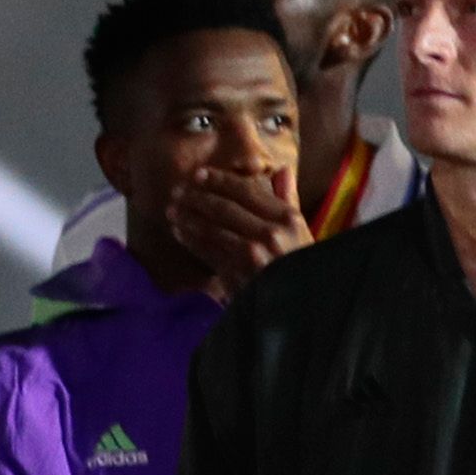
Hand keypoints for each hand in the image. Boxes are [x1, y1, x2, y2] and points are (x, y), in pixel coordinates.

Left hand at [170, 169, 311, 298]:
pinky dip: (190, 239)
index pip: (246, 190)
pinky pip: (207, 250)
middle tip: (177, 190)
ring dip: (187, 217)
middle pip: (224, 207)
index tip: (200, 174)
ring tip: (173, 210)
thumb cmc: (302, 264)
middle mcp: (270, 233)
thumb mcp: (303, 231)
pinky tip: (179, 232)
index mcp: (288, 218)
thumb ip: (290, 199)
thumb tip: (284, 170)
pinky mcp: (237, 272)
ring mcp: (253, 253)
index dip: (219, 180)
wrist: (301, 304)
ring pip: (211, 227)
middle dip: (196, 197)